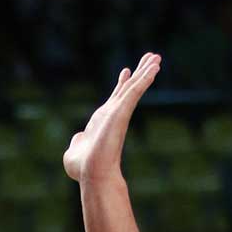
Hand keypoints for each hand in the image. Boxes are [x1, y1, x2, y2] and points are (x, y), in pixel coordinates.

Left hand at [63, 53, 160, 185]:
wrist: (92, 174)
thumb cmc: (83, 168)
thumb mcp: (74, 152)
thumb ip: (78, 142)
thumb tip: (78, 139)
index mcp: (103, 120)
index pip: (115, 98)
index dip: (121, 84)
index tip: (126, 71)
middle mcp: (113, 114)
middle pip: (129, 88)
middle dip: (139, 72)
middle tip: (152, 57)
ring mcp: (118, 112)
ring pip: (134, 87)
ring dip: (146, 71)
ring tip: (157, 57)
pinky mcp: (121, 112)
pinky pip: (135, 92)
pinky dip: (145, 79)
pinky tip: (154, 67)